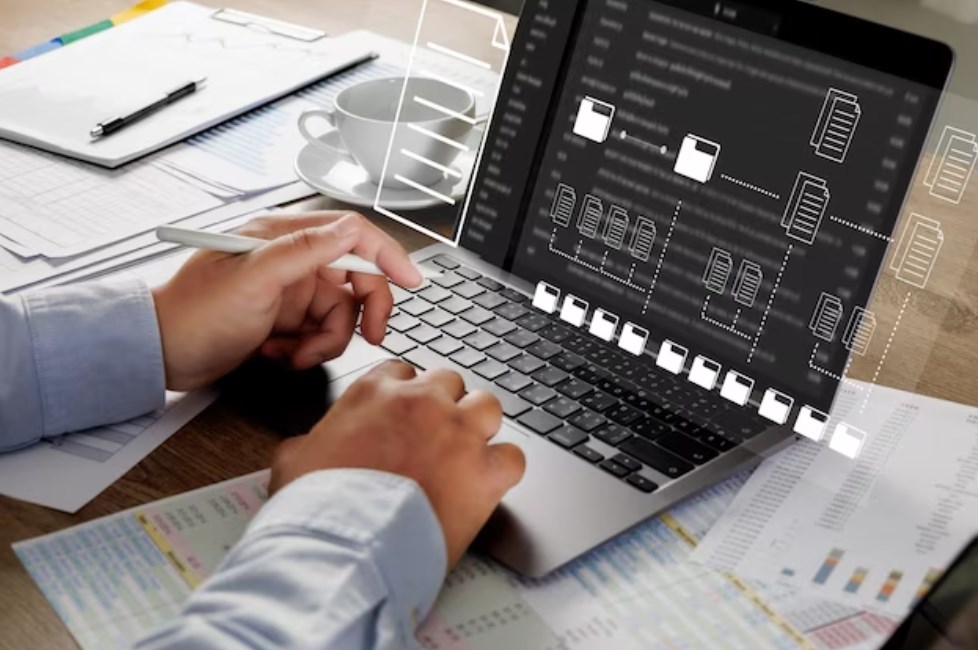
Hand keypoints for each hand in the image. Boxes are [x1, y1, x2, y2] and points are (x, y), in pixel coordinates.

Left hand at [152, 212, 421, 390]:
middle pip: (356, 279)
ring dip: (326, 340)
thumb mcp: (252, 279)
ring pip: (341, 314)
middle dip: (364, 311)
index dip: (387, 255)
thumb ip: (304, 250)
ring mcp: (289, 292)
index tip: (411, 280)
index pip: (352, 233)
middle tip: (369, 336)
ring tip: (295, 352)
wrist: (160, 355)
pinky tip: (279, 353)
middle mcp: (291, 260)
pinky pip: (320, 335)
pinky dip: (307, 350)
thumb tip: (349, 229)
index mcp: (284, 237)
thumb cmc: (192, 313)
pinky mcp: (285, 320)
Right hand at [269, 361, 526, 567]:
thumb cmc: (318, 506)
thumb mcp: (294, 460)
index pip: (402, 370)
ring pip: (487, 406)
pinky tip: (488, 482)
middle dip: (444, 406)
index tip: (404, 415)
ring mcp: (458, 434)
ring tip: (467, 453)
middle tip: (435, 436)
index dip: (405, 395)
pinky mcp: (485, 471)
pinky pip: (513, 456)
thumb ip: (310, 441)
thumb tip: (307, 447)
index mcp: (375, 393)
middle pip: (448, 383)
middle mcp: (421, 403)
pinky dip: (503, 469)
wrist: (346, 547)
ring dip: (479, 426)